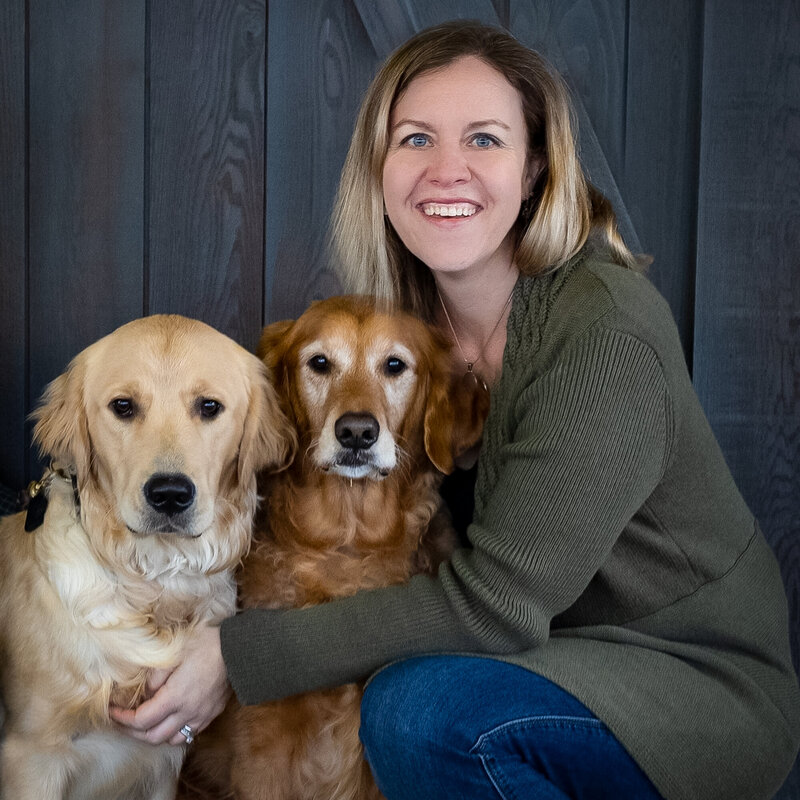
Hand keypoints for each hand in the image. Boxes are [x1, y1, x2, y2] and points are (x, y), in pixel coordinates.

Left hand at [109, 623, 230, 745]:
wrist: (240, 649)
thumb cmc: (206, 645)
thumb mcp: (175, 652)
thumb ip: (156, 676)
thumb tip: (146, 693)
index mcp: (175, 697)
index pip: (141, 720)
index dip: (122, 719)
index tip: (111, 711)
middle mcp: (187, 712)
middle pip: (153, 736)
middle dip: (132, 731)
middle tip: (122, 720)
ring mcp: (201, 715)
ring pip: (171, 739)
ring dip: (154, 735)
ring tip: (145, 723)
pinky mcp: (212, 713)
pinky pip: (189, 732)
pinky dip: (174, 732)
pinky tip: (171, 720)